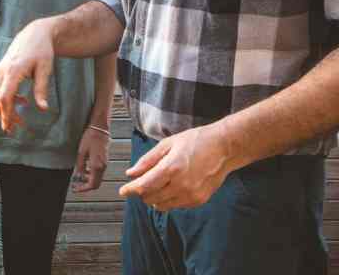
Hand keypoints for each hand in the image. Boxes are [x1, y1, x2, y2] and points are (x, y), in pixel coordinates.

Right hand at [0, 17, 55, 133]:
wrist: (35, 33)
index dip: (6, 114)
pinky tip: (22, 102)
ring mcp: (1, 69)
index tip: (10, 127)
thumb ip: (42, 89)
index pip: (4, 97)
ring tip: (19, 120)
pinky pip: (1, 88)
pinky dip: (8, 99)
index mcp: (13, 70)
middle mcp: (3, 70)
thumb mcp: (45, 69)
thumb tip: (43, 109)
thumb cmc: (42, 50)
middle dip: (4, 115)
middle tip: (14, 129)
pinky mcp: (2, 69)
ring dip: (6, 109)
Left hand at [72, 127, 109, 192]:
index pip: (92, 185)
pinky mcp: (104, 160)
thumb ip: (80, 166)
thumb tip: (78, 176)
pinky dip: (91, 174)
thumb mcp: (81, 152)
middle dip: (86, 186)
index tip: (76, 189)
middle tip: (76, 184)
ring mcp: (104, 164)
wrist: (100, 129)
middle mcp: (103, 167)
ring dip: (88, 180)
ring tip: (78, 176)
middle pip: (96, 184)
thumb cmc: (90, 138)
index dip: (83, 189)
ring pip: (98, 178)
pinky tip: (84, 169)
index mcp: (97, 166)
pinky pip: (98, 172)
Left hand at [119, 122, 235, 210]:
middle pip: (151, 197)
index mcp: (171, 168)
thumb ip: (147, 160)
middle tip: (141, 182)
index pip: (144, 186)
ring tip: (156, 184)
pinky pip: (176, 206)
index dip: (131, 190)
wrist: (224, 148)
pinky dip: (168, 199)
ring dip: (154, 197)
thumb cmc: (195, 141)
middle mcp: (181, 185)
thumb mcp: (167, 144)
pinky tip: (171, 187)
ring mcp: (191, 195)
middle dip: (142, 192)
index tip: (122, 191)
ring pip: (162, 205)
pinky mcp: (199, 200)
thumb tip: (131, 173)